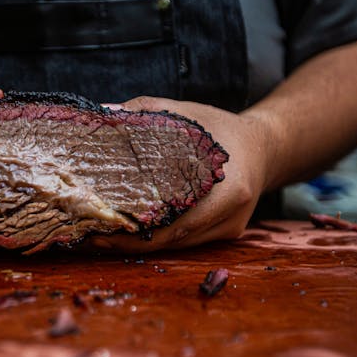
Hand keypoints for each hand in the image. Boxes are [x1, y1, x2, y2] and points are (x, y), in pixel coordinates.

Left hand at [91, 96, 273, 251]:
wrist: (264, 147)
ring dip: (140, 244)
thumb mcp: (187, 112)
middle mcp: (231, 217)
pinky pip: (186, 240)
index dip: (138, 232)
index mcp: (229, 191)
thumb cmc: (221, 128)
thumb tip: (103, 113)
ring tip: (102, 237)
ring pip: (178, 245)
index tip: (104, 230)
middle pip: (174, 240)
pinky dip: (157, 237)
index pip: (177, 223)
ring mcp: (229, 229)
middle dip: (131, 243)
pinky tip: (129, 231)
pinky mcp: (224, 233)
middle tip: (92, 238)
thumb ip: (146, 111)